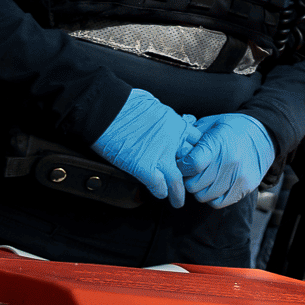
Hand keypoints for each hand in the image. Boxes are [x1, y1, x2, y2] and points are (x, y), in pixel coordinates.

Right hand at [91, 88, 197, 207]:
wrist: (106, 108)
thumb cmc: (126, 102)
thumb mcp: (156, 105)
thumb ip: (165, 117)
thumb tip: (164, 121)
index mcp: (177, 125)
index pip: (198, 143)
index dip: (197, 154)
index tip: (195, 161)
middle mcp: (173, 141)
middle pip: (193, 163)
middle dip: (193, 175)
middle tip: (192, 184)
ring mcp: (160, 155)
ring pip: (177, 180)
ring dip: (178, 193)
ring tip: (178, 201)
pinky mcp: (144, 166)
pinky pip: (158, 186)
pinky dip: (160, 192)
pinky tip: (160, 194)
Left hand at [176, 112, 275, 207]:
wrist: (264, 134)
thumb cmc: (232, 128)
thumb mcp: (210, 124)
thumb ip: (192, 138)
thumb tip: (173, 152)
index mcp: (218, 144)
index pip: (191, 165)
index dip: (182, 167)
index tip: (184, 163)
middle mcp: (230, 162)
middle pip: (194, 184)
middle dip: (189, 179)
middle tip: (193, 172)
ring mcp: (239, 176)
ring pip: (204, 196)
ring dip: (200, 189)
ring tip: (205, 178)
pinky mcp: (246, 187)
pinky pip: (219, 203)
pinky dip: (212, 197)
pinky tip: (215, 186)